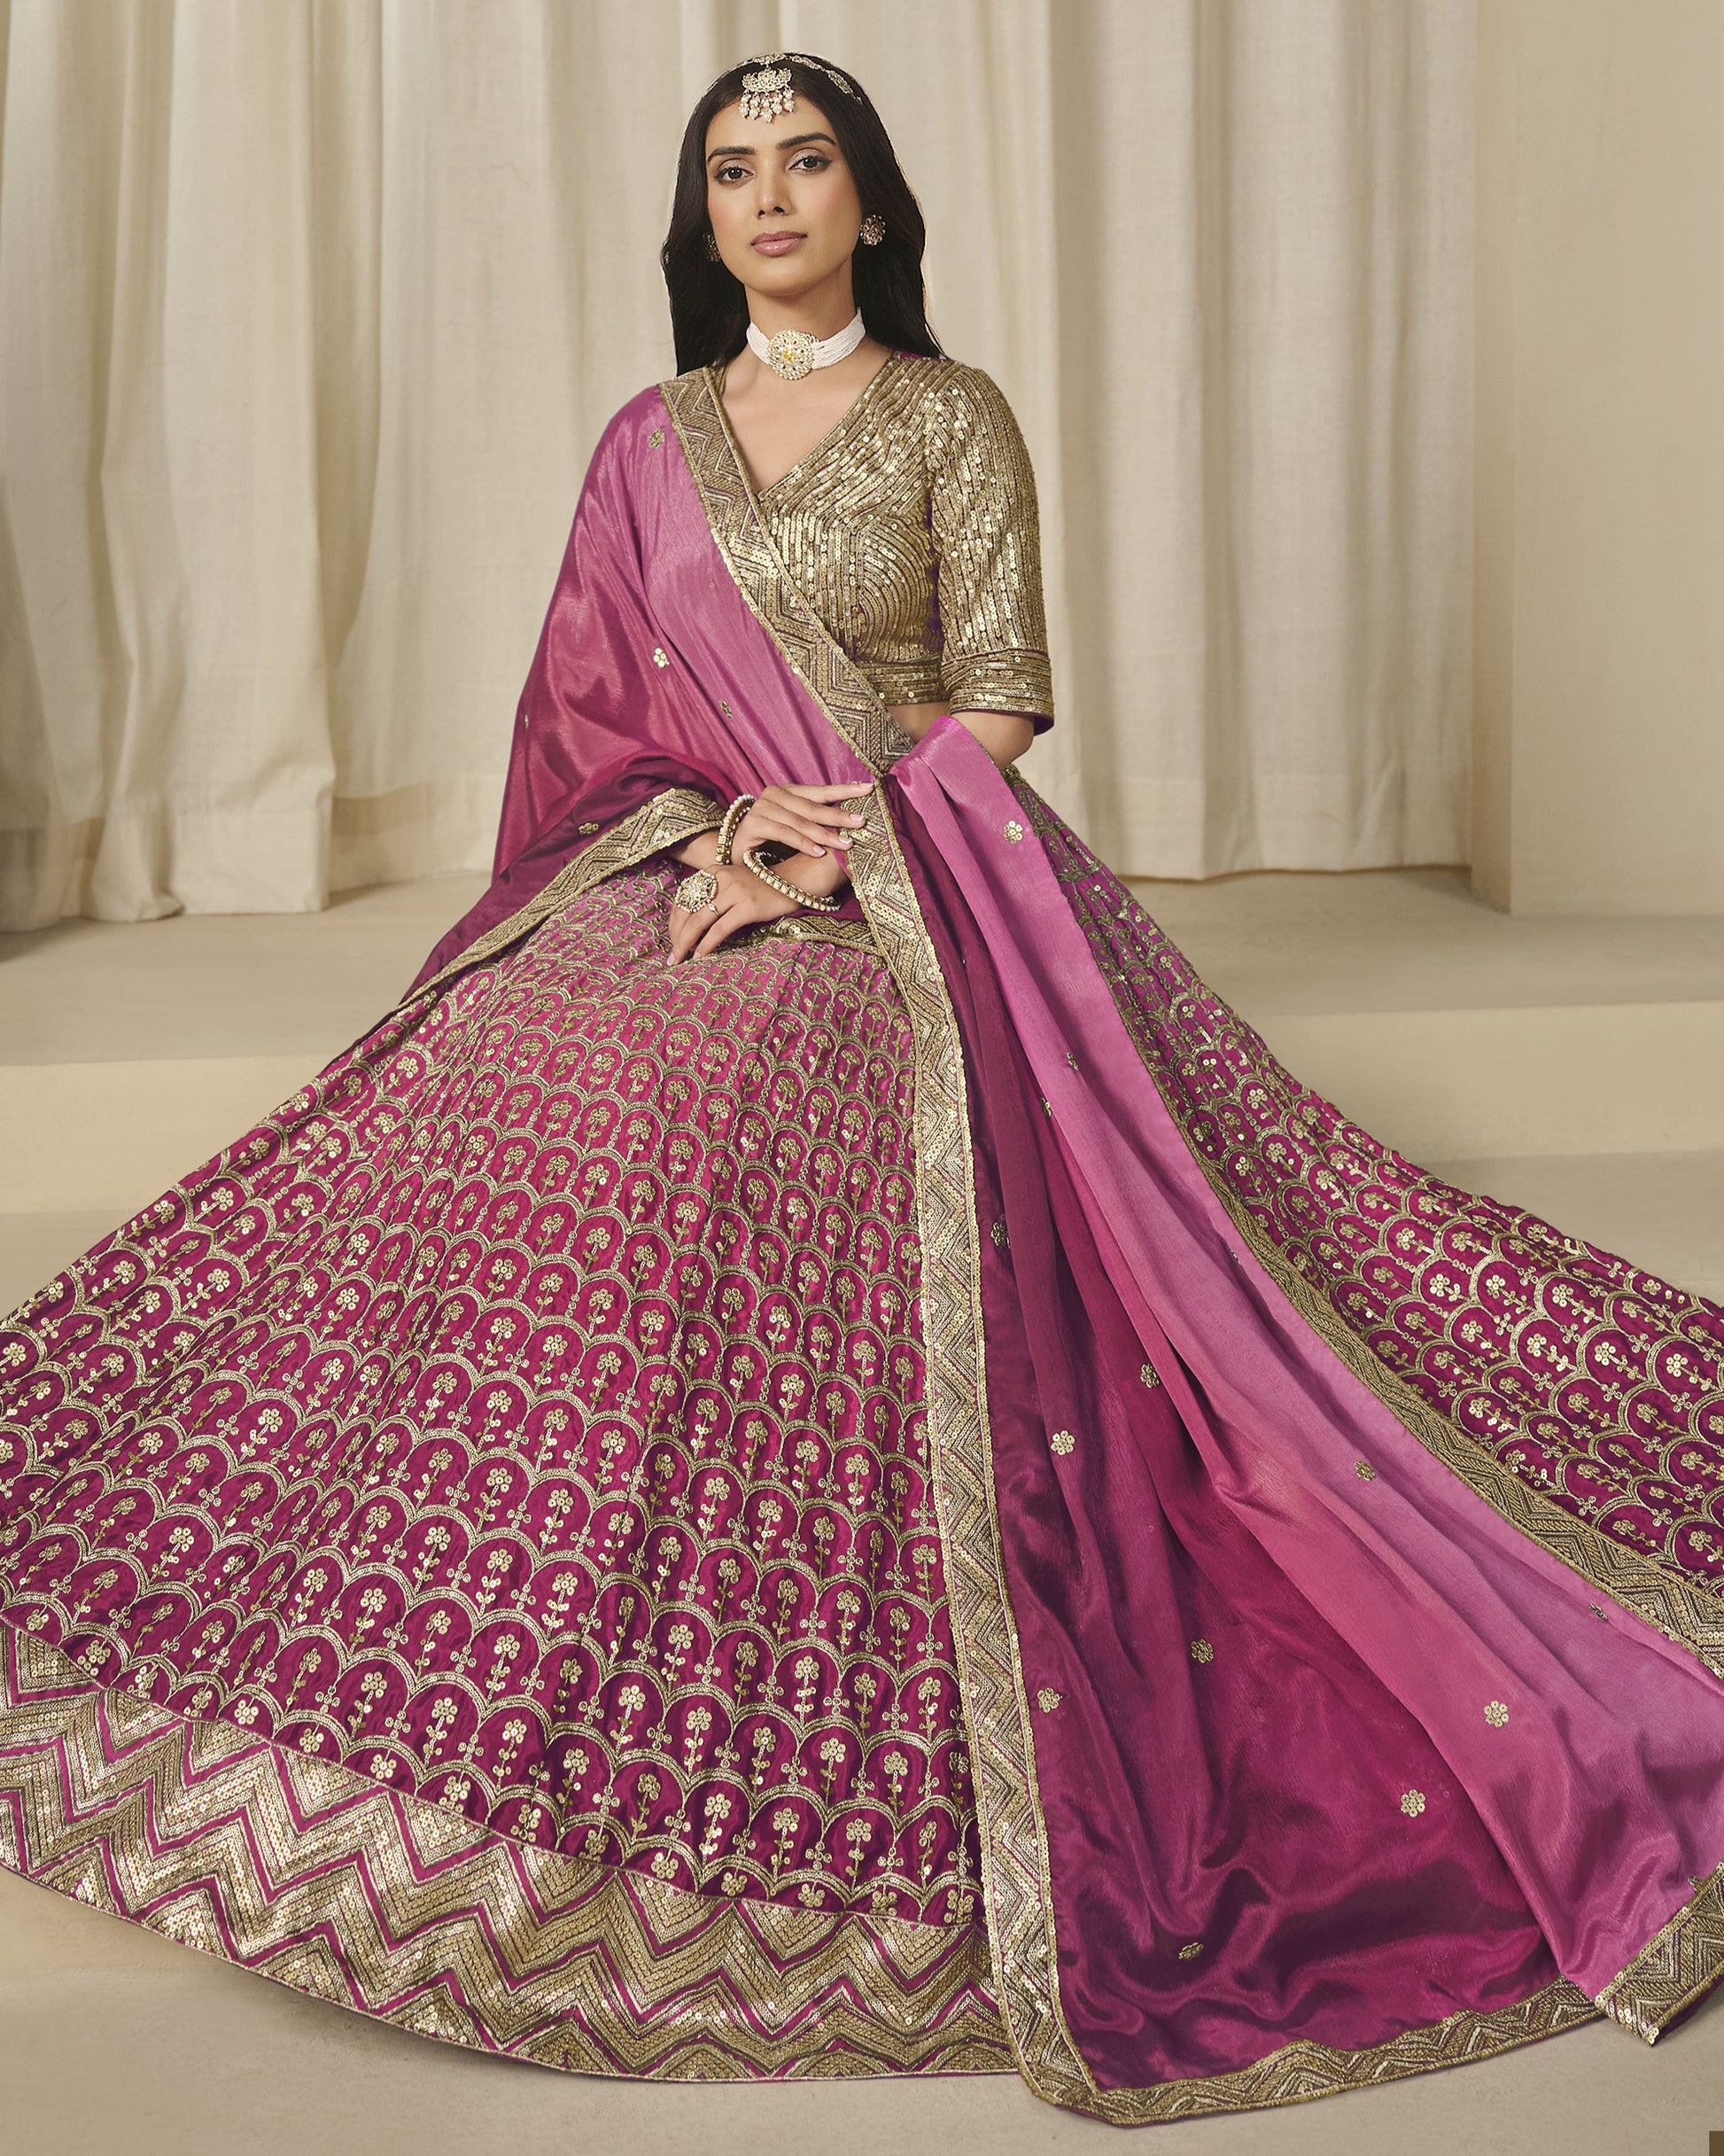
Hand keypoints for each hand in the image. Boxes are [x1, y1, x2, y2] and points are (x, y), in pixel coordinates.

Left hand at [665, 848, 847, 965]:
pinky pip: (719, 929)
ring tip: (679, 959)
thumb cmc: (766, 887)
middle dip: (676, 935)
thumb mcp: (736, 884)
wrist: (797, 880)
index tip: (672, 938)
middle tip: (671, 955)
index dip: (674, 920)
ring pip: (699, 920)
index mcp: (714, 871)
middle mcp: (721, 878)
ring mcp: (734, 891)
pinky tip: (699, 956)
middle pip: (687, 909)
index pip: (684, 896)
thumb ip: (717, 896)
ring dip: (685, 942)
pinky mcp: (747, 906)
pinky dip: (706, 944)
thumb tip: (696, 923)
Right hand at [730, 781, 873, 863]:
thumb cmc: (771, 844)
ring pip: (801, 821)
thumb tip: (852, 823)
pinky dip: (804, 843)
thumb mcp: (797, 829)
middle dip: (839, 815)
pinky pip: (785, 833)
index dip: (844, 790)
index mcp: (787, 791)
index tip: (868, 789)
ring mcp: (763, 808)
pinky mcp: (754, 824)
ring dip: (825, 834)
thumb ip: (816, 822)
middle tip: (862, 821)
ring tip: (846, 843)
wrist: (736, 857)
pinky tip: (820, 852)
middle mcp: (774, 794)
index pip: (820, 790)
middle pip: (813, 805)